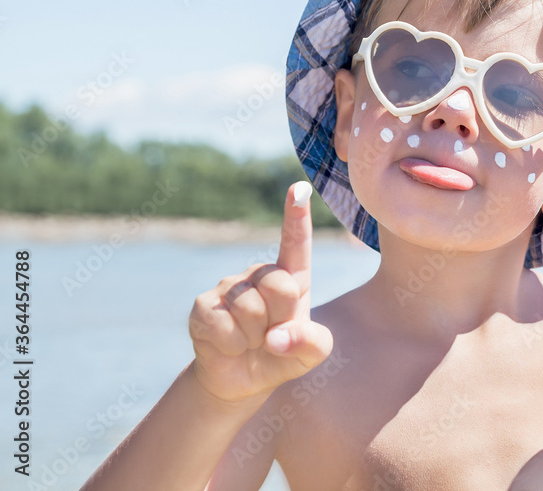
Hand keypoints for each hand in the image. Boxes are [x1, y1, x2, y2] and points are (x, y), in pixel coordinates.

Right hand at [188, 182, 333, 403]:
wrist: (242, 380)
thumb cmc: (282, 355)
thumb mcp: (312, 354)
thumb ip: (313, 343)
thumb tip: (278, 337)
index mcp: (291, 277)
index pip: (296, 243)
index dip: (297, 216)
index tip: (299, 189)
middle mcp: (259, 274)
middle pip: (281, 287)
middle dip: (282, 318)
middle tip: (273, 334)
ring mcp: (228, 287)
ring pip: (251, 309)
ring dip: (256, 337)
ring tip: (252, 341)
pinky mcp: (203, 305)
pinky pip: (224, 326)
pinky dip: (233, 344)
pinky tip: (230, 345)